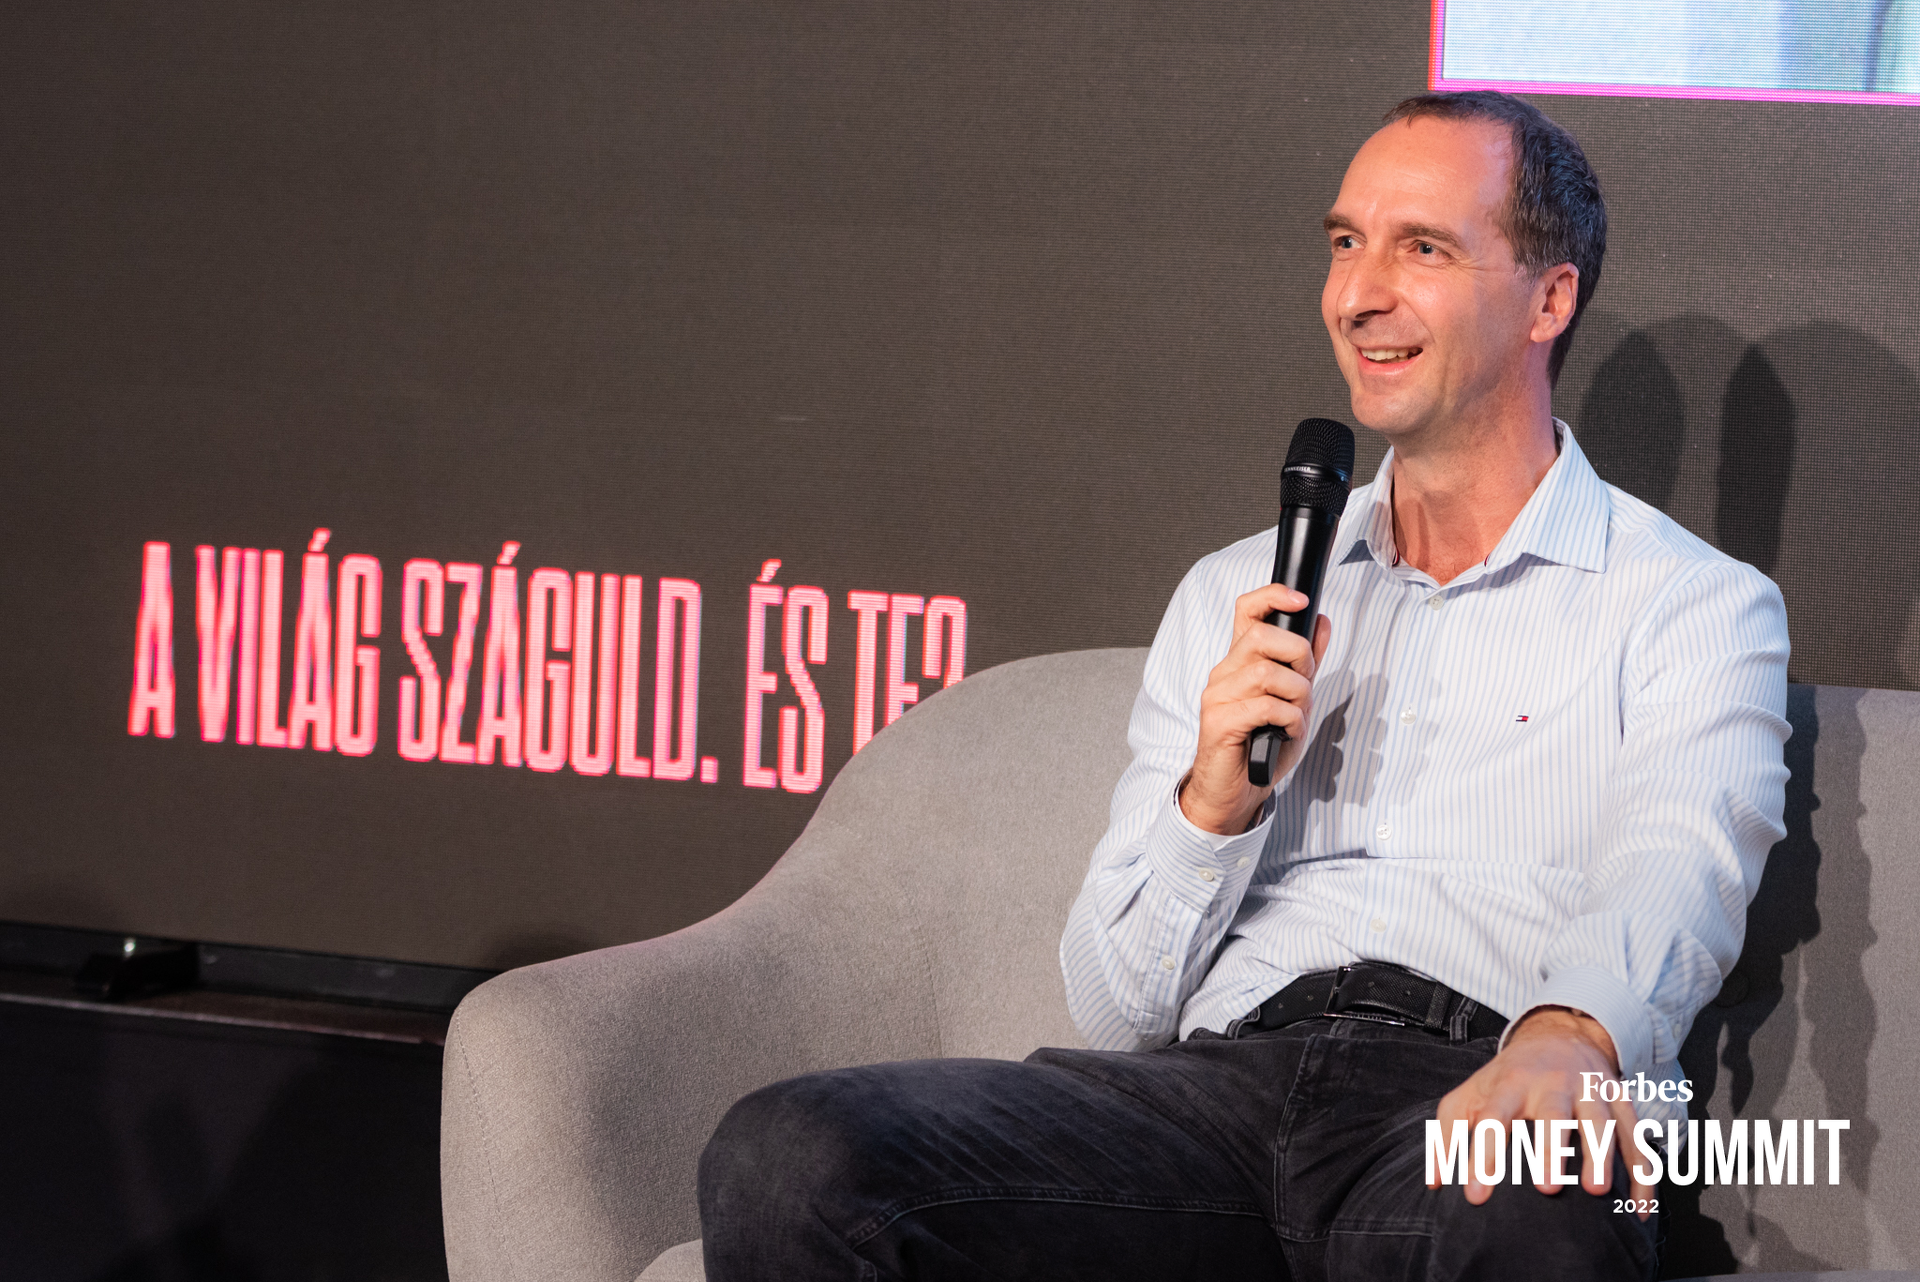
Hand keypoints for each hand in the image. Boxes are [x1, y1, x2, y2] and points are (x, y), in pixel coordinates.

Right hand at [1179, 584, 1330, 834]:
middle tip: (1305, 684)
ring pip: (1267, 672)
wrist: (1235, 791)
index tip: (1302, 601)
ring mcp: (1218, 696)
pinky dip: (1290, 719)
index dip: (1273, 596)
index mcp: (1239, 662)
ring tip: (1297, 716)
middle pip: (1262, 636)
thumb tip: (1321, 623)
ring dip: (1296, 695)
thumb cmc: (1261, 746)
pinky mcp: (1219, 722)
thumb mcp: (1293, 698)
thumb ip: (1305, 663)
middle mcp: (1224, 673)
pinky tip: (1288, 732)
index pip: (1247, 610)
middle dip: (1299, 655)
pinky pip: (1265, 706)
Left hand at [1430, 1008, 1653, 1218]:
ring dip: (1602, 1156)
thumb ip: (1447, 1133)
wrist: (1561, 1035)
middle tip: (1547, 1187)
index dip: (1483, 1154)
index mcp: (1512, 1084)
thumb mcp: (1470, 1094)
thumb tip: (1435, 1181)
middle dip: (1551, 1149)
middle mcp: (1554, 1086)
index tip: (1476, 1193)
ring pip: (1602, 1123)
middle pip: (1554, 1114)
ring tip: (1598, 1190)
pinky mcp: (1623, 1104)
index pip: (1493, 1117)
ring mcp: (1592, 1093)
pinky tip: (1639, 1208)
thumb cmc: (1510, 1075)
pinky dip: (1643, 1175)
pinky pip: (1638, 1141)